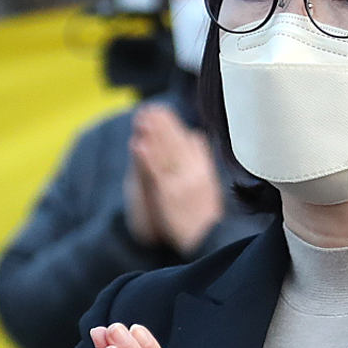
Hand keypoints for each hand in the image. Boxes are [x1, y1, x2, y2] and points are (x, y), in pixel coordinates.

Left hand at [128, 105, 225, 256]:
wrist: (208, 240)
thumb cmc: (205, 215)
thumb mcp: (209, 183)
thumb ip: (202, 158)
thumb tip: (196, 135)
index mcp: (203, 169)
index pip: (187, 141)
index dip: (173, 125)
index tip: (162, 110)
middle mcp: (194, 173)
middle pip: (175, 143)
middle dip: (162, 124)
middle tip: (149, 108)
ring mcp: (181, 183)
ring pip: (165, 154)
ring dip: (153, 134)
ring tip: (141, 119)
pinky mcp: (169, 195)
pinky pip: (157, 173)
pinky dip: (147, 158)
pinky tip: (138, 145)